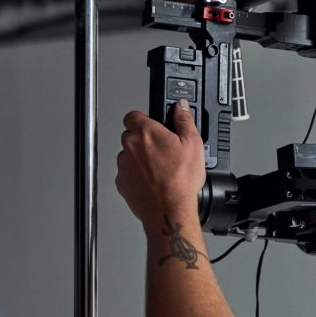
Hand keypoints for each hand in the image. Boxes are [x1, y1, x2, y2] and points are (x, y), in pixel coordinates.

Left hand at [116, 101, 205, 228]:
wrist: (169, 209)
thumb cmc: (180, 180)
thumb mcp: (194, 144)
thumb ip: (184, 121)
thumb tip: (181, 107)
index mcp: (146, 132)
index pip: (133, 115)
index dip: (144, 119)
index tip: (153, 126)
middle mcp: (130, 146)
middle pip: (130, 135)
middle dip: (144, 141)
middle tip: (162, 151)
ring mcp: (123, 165)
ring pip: (128, 155)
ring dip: (139, 159)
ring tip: (159, 170)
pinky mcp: (121, 182)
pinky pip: (127, 173)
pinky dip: (136, 176)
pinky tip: (153, 181)